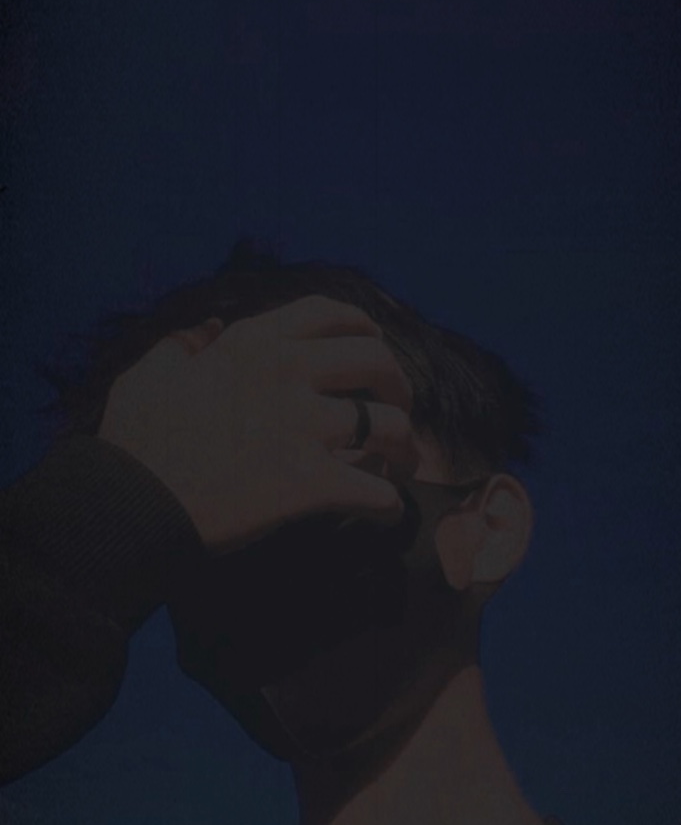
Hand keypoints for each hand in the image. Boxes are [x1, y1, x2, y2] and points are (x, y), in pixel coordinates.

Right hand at [99, 295, 417, 552]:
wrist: (131, 503)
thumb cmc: (135, 441)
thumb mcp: (150, 372)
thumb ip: (186, 345)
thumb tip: (211, 329)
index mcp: (253, 343)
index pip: (328, 313)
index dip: (362, 325)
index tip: (373, 345)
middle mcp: (288, 373)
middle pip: (376, 360)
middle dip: (398, 385)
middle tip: (395, 410)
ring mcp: (304, 427)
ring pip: (389, 426)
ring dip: (403, 447)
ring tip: (400, 466)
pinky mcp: (311, 483)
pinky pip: (376, 491)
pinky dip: (388, 504)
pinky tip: (385, 511)